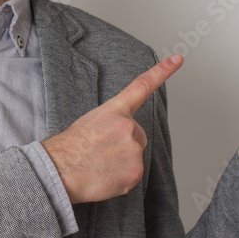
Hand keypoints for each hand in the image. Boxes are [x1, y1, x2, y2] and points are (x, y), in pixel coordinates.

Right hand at [43, 54, 183, 203]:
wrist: (60, 169)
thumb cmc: (69, 147)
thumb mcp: (90, 122)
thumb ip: (111, 124)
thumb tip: (119, 140)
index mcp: (115, 110)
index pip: (142, 86)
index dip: (163, 71)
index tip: (178, 59)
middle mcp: (129, 127)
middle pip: (137, 136)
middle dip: (123, 145)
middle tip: (100, 152)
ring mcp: (134, 150)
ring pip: (133, 157)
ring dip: (120, 162)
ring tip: (98, 164)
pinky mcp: (135, 172)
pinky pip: (131, 175)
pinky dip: (119, 178)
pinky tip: (103, 176)